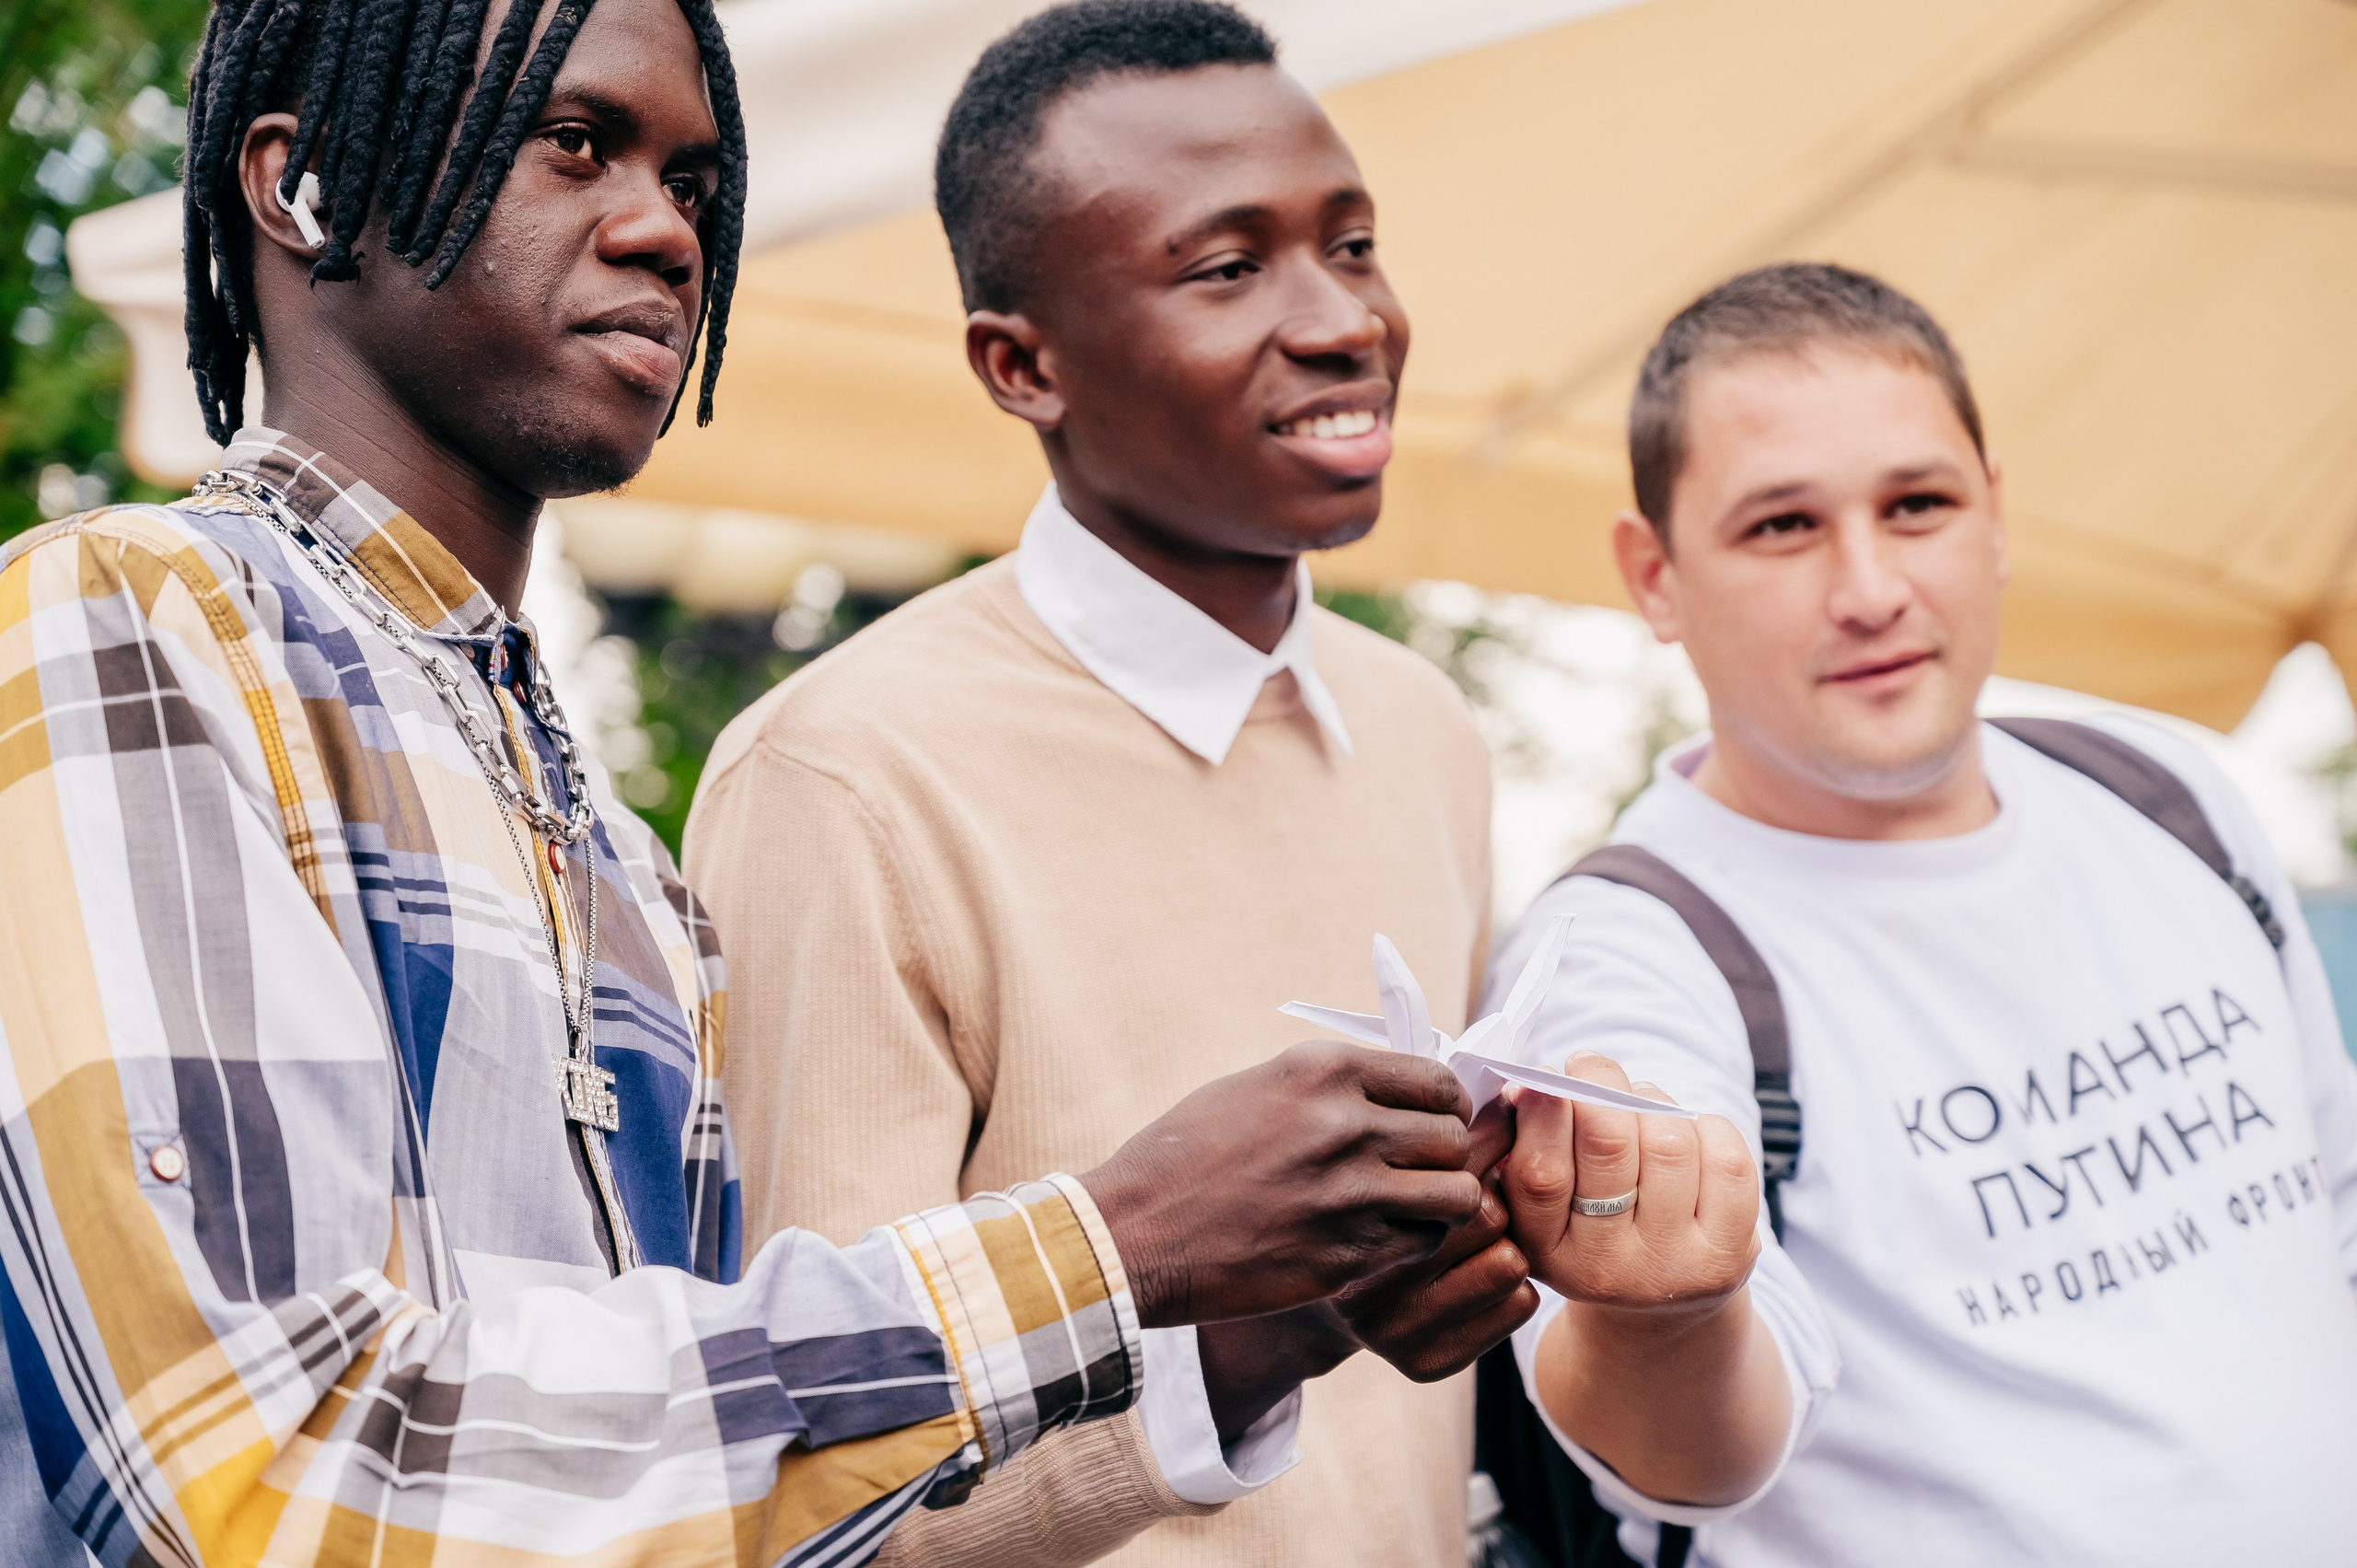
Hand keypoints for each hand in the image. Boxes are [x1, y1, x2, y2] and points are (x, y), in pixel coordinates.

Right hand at [1193, 1100, 1534, 1439]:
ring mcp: (1349, 1193)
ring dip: (1443, 1206)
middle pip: (1454, 1138)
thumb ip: (1330, 1086)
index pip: (1437, 1080)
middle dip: (1449, 1157)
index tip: (1432, 1124)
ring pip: (1458, 1196)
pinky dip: (1413, 1246)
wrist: (1136, 1232)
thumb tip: (1398, 1089)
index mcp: (1324, 1071)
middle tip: (1424, 1174)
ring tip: (1412, 1212)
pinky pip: (1422, 1246)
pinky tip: (1380, 1243)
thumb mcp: (1256, 1088)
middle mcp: (1345, 1125)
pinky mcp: (1347, 1255)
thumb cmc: (1186, 1156)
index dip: (1445, 1107)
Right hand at [1508, 1052, 1788, 1505]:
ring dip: (1650, 1101)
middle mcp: (1609, 1270)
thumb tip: (1531, 1083)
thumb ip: (1527, 1146)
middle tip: (1589, 1065)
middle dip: (1599, 1083)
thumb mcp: (1543, 1204)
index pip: (1541, 1172)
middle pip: (1609, 1142)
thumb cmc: (1586, 1228)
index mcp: (1548, 1254)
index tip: (1542, 1076)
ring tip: (1637, 1104)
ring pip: (1668, 1139)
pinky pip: (1726, 1157)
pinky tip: (1686, 1137)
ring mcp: (1675, 1266)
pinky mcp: (1730, 1255)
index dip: (1542, 1111)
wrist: (1657, 1305)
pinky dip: (1705, 1127)